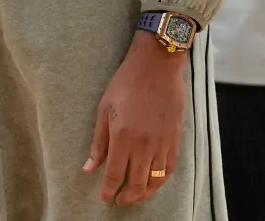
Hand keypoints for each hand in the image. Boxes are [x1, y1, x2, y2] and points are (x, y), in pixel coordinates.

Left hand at [84, 31, 186, 204]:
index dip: (109, 191)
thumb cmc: (127, 83)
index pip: (114, 175)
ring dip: (145, 192)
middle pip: (136, 183)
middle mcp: (144, 144)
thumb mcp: (104, 110)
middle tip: (119, 200)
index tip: (105, 197)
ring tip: (136, 195)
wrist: (157, 64)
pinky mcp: (175, 137)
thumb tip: (89, 168)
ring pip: (155, 179)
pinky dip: (162, 179)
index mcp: (123, 137)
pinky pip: (170, 167)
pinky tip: (154, 181)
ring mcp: (162, 141)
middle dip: (127, 197)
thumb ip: (99, 142)